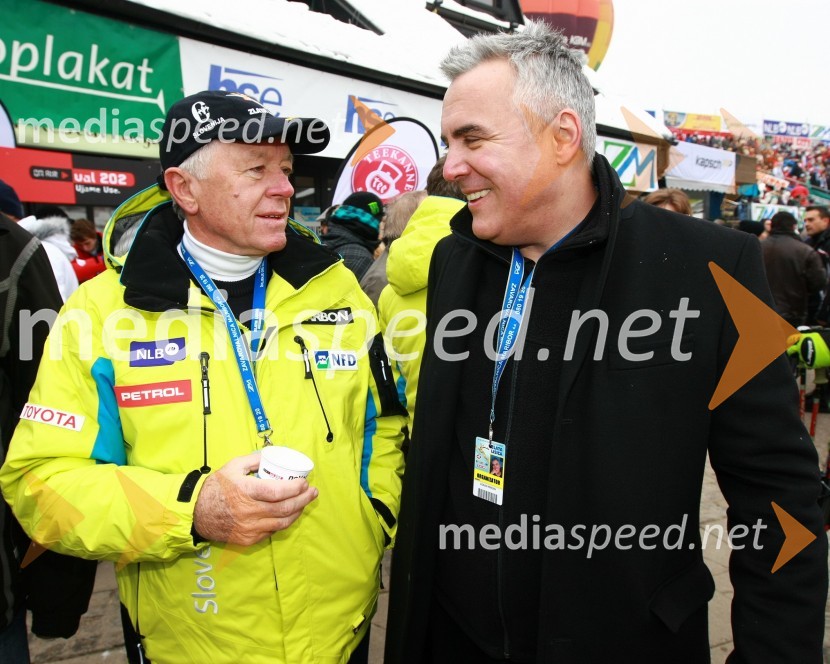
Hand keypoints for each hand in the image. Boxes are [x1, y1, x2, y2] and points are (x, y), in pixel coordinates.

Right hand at [193, 452, 317, 545]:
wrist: (196, 513)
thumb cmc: (216, 487)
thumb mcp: (233, 466)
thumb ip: (255, 459)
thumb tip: (274, 455)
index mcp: (246, 491)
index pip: (278, 491)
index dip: (295, 488)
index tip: (304, 482)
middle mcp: (249, 511)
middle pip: (285, 508)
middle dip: (303, 500)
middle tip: (313, 492)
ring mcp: (249, 528)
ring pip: (282, 522)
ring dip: (297, 512)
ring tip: (305, 502)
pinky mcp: (248, 539)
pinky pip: (272, 531)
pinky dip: (283, 522)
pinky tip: (288, 514)